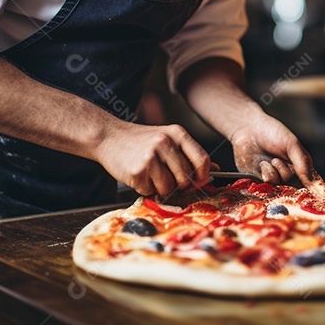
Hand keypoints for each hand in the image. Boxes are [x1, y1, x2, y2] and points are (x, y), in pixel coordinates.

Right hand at [94, 122, 210, 196]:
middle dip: (179, 185)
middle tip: (167, 179)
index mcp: (178, 134)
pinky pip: (151, 191)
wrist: (108, 137)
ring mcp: (151, 156)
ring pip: (169, 187)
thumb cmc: (141, 141)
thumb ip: (190, 154)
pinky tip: (139, 176)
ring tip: (151, 176)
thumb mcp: (168, 139)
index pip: (203, 160)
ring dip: (161, 188)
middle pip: (186, 178)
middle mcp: (166, 143)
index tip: (198, 180)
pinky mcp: (137, 171)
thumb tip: (215, 170)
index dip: (203, 175)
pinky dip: (146, 188)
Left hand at [229, 114, 314, 184]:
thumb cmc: (271, 132)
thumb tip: (310, 183)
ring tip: (268, 160)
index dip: (307, 183)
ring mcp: (274, 177)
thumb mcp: (291, 144)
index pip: (309, 180)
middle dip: (286, 174)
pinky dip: (265, 175)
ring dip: (274, 173)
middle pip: (294, 186)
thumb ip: (302, 163)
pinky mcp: (260, 181)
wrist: (247, 129)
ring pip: (280, 186)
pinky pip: (267, 186)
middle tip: (276, 160)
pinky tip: (261, 164)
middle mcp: (288, 173)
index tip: (300, 179)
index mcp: (299, 164)